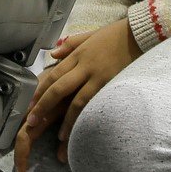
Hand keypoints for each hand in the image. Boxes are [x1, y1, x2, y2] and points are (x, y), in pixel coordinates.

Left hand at [12, 20, 141, 171]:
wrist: (140, 34)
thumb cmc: (115, 35)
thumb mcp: (89, 35)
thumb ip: (70, 45)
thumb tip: (52, 54)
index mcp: (78, 54)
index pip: (53, 75)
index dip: (40, 91)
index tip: (30, 105)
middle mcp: (85, 66)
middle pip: (59, 88)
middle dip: (44, 106)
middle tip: (32, 121)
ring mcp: (99, 76)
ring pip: (77, 101)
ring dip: (66, 120)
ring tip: (60, 137)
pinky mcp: (113, 85)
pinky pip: (97, 104)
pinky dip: (87, 117)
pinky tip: (83, 129)